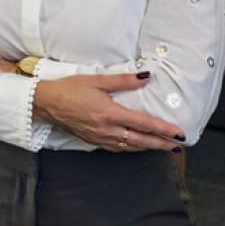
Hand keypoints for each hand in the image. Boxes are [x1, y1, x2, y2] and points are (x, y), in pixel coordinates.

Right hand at [34, 73, 184, 152]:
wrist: (46, 103)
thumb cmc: (69, 89)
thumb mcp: (97, 80)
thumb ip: (123, 80)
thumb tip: (145, 77)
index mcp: (110, 114)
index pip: (144, 124)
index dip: (163, 130)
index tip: (178, 133)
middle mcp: (107, 130)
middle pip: (141, 141)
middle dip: (161, 144)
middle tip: (178, 146)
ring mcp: (100, 138)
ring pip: (130, 147)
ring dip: (149, 148)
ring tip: (163, 148)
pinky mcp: (94, 141)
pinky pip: (118, 148)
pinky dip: (132, 148)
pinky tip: (138, 146)